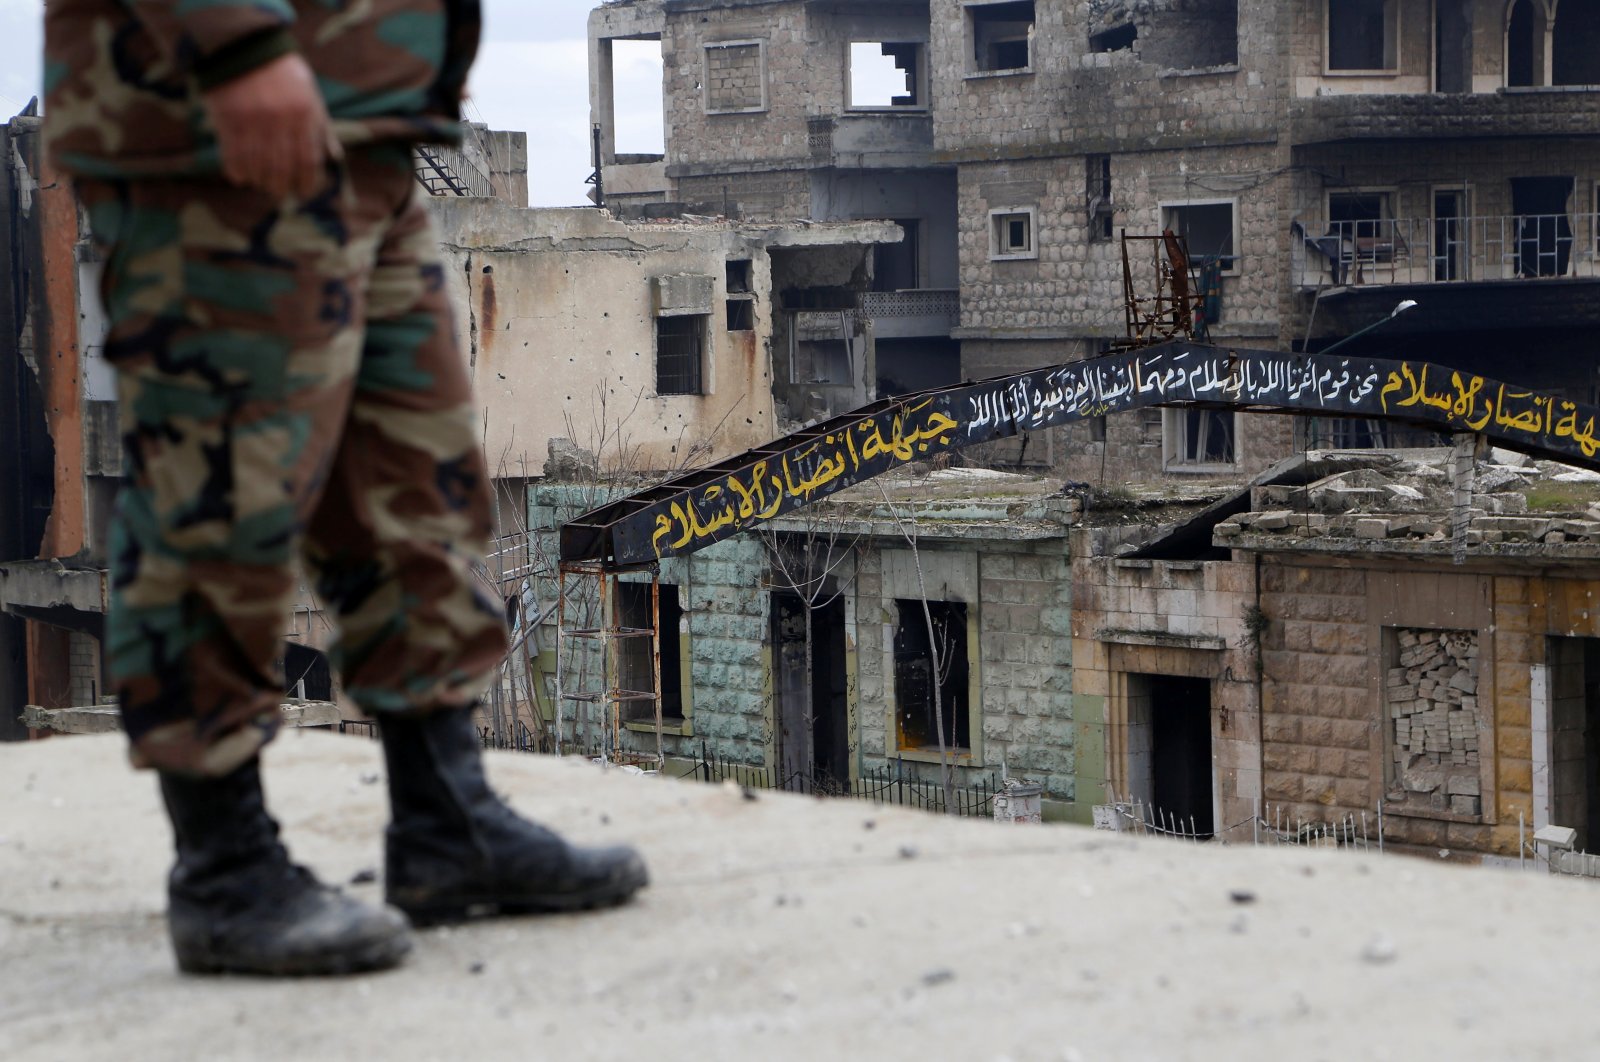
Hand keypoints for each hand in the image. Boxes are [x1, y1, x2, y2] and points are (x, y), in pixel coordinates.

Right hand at [203, 52, 335, 200]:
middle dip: (282, 186)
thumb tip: (336, 158)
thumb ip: (322, 128)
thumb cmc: (284, 75)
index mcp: (304, 114)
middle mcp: (280, 120)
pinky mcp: (229, 118)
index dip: (307, 183)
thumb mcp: (311, 96)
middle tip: (280, 192)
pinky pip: (232, 156)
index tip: (304, 193)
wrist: (246, 45)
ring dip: (260, 181)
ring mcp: (253, 120)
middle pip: (281, 168)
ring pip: (257, 166)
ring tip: (262, 184)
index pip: (308, 160)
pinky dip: (238, 172)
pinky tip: (242, 177)